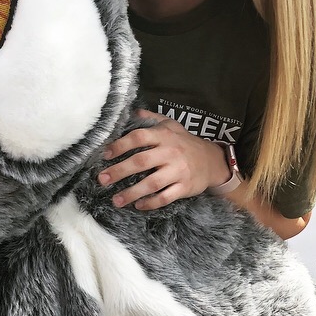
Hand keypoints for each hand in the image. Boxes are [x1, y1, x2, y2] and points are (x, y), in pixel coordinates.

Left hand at [98, 111, 231, 209]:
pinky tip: (138, 205)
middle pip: (141, 161)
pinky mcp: (184, 187)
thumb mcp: (171, 125)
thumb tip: (131, 111)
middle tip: (102, 179)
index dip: (120, 145)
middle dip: (119, 171)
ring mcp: (178, 171)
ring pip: (152, 183)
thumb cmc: (185, 142)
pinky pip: (165, 198)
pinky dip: (151, 203)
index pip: (139, 137)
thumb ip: (150, 119)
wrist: (213, 160)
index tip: (105, 154)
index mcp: (164, 136)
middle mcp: (170, 153)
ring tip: (116, 200)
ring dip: (132, 193)